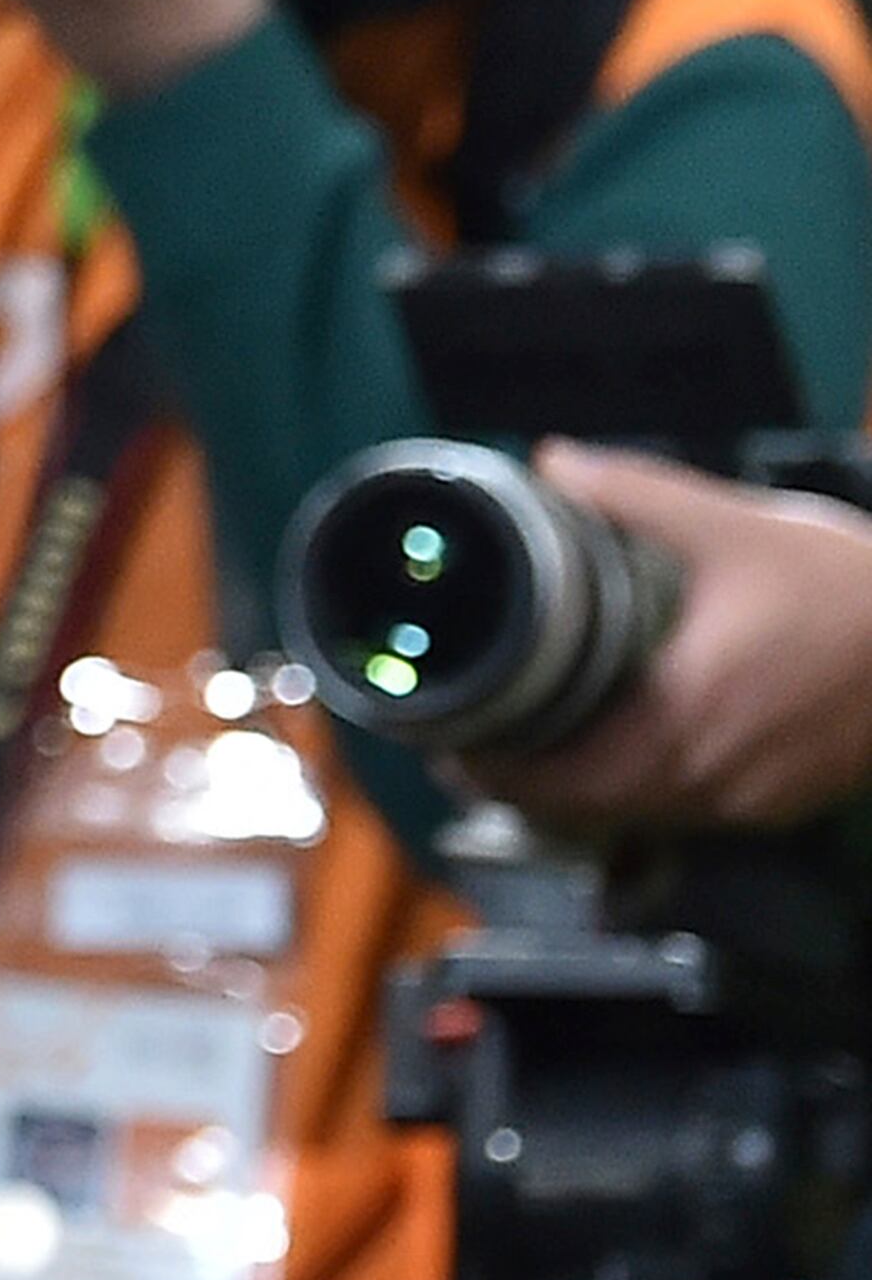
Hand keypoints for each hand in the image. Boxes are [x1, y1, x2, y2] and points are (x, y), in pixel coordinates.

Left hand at [461, 446, 871, 829]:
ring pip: (640, 816)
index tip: (448, 748)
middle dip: (524, 786)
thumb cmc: (853, 586)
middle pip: (591, 810)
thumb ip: (633, 491)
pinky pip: (691, 813)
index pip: (566, 780)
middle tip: (472, 750)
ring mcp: (755, 798)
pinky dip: (643, 791)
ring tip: (530, 750)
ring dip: (582, 793)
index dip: (496, 774)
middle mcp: (717, 774)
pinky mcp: (785, 802)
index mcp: (688, 714)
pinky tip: (623, 753)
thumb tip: (552, 464)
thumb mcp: (734, 525)